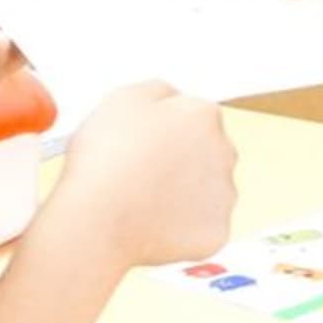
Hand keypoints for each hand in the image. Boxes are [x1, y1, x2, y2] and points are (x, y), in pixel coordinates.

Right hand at [57, 82, 236, 266]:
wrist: (98, 221)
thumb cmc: (104, 161)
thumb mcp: (121, 99)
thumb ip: (157, 91)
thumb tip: (171, 98)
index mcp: (202, 114)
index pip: (194, 116)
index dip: (166, 130)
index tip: (147, 144)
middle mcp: (224, 151)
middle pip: (208, 151)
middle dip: (183, 160)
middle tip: (143, 173)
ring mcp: (224, 194)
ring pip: (207, 190)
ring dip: (185, 193)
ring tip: (143, 201)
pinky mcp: (217, 232)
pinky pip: (202, 227)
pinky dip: (182, 228)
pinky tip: (153, 224)